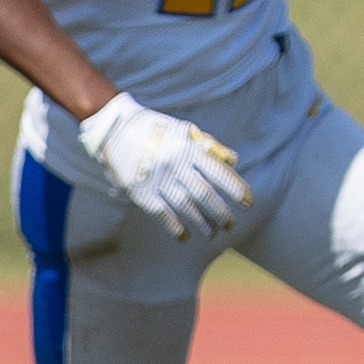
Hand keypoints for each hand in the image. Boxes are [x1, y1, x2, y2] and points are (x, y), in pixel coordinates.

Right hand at [74, 91, 248, 239]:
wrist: (115, 127)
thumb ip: (210, 146)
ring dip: (202, 223)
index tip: (248, 203)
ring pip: (186, 207)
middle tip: (230, 224)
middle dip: (221, 213)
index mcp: (188, 148)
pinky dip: (174, 227)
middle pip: (204, 194)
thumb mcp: (185, 130)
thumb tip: (233, 161)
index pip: (219, 173)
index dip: (235, 189)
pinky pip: (161, 213)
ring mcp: (157, 179)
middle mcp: (175, 165)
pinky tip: (184, 236)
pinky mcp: (140, 191)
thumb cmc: (156, 128)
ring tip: (212, 233)